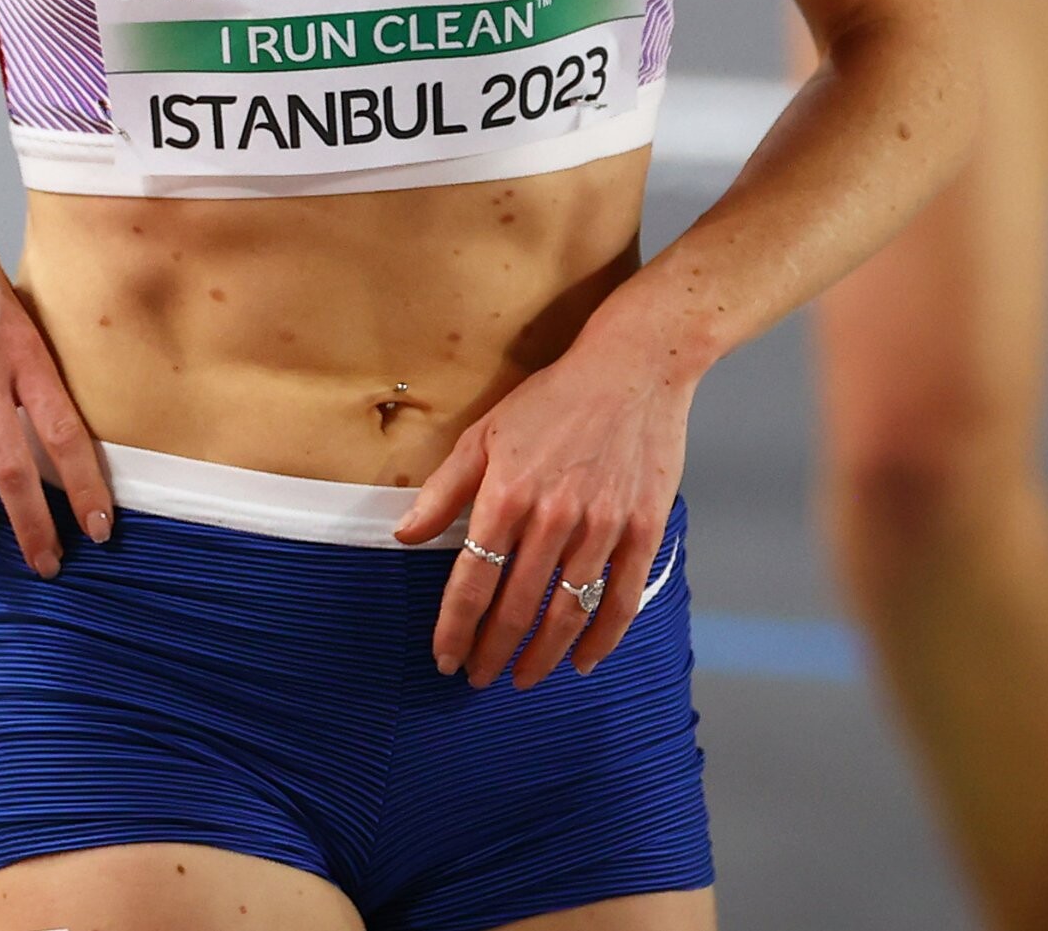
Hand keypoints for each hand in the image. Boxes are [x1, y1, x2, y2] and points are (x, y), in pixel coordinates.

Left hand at [395, 331, 695, 687]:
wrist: (633, 369)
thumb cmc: (555, 399)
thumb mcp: (485, 433)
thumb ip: (444, 489)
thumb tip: (405, 534)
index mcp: (508, 494)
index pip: (472, 581)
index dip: (455, 629)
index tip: (445, 658)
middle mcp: (554, 516)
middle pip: (516, 607)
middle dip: (492, 652)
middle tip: (480, 677)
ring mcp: (602, 526)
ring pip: (567, 613)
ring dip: (542, 656)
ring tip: (524, 677)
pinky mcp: (643, 529)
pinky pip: (620, 600)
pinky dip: (602, 640)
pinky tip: (584, 661)